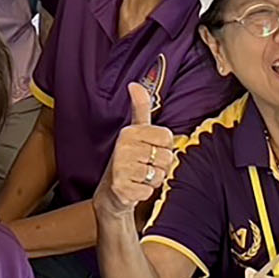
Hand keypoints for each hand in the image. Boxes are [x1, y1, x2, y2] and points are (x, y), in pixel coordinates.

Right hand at [95, 83, 175, 214]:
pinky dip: (145, 192)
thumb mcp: (135, 132)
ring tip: (139, 177)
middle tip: (144, 166)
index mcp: (130, 131)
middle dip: (160, 166)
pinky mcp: (122, 188)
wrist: (111, 192)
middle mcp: (124, 147)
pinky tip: (134, 188)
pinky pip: (149, 190)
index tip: (150, 149)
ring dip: (153, 180)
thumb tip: (135, 84)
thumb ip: (140, 108)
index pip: (167, 137)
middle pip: (166, 157)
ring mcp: (121, 168)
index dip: (164, 147)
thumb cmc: (129, 160)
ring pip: (159, 174)